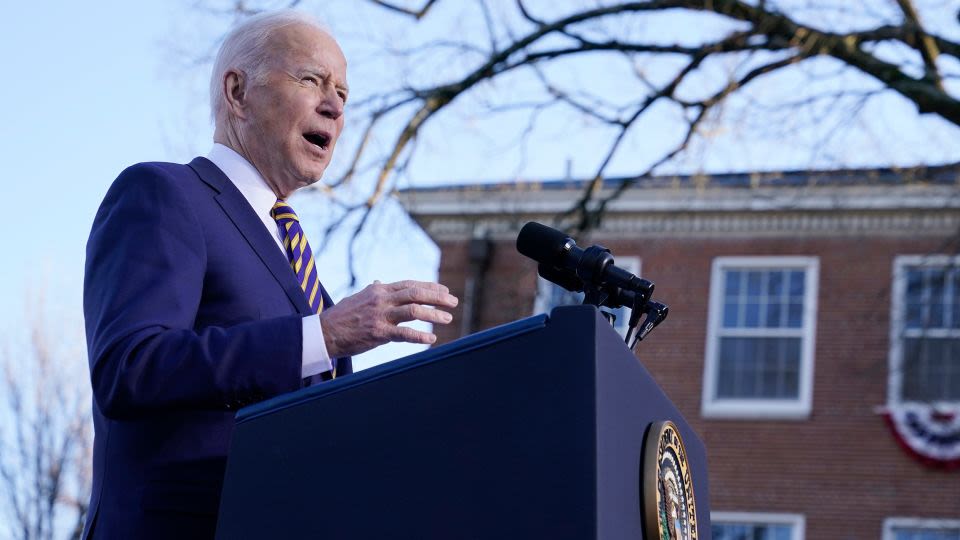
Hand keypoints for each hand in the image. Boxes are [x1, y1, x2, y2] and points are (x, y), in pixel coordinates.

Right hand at [319, 280, 458, 356]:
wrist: (324, 332)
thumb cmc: (342, 316)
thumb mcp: (358, 298)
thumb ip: (374, 292)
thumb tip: (380, 283)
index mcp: (379, 290)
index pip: (410, 284)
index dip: (430, 286)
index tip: (445, 290)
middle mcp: (382, 299)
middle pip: (416, 294)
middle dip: (437, 297)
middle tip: (453, 302)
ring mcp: (380, 316)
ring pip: (414, 311)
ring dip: (433, 315)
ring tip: (448, 319)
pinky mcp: (378, 333)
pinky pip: (403, 334)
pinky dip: (419, 336)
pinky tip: (431, 338)